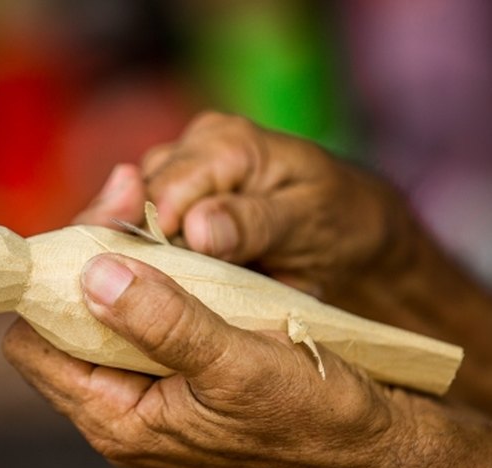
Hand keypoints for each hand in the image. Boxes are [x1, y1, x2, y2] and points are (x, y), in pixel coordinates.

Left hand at [3, 253, 418, 467]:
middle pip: (67, 328)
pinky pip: (147, 330)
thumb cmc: (316, 419)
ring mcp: (154, 399)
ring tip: (152, 223)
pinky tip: (183, 261)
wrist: (377, 450)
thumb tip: (92, 273)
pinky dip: (156, 291)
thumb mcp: (238, 367)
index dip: (46, 287)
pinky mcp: (183, 386)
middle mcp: (124, 412)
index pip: (35, 346)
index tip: (81, 231)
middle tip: (125, 208)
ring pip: (108, 324)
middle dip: (86, 267)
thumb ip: (164, 322)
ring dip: (124, 274)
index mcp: (119, 419)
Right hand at [76, 111, 419, 297]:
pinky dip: (157, 258)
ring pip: (135, 216)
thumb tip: (196, 229)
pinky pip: (148, 229)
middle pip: (136, 202)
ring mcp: (184, 171)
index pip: (161, 194)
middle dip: (146, 252)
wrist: (355, 225)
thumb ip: (252, 224)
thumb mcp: (306, 223)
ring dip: (150, 257)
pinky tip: (170, 283)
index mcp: (227, 143)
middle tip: (166, 299)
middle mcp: (195, 147)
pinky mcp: (180, 199)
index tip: (160, 294)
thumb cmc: (341, 220)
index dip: (153, 246)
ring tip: (172, 293)